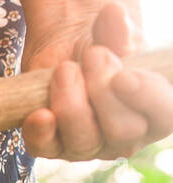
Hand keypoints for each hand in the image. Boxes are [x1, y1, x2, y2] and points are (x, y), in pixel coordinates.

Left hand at [22, 1, 172, 160]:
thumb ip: (120, 33)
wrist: (68, 48)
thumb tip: (113, 16)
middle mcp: (127, 135)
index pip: (163, 115)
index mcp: (156, 109)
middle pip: (122, 132)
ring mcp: (90, 144)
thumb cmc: (105, 44)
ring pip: (84, 142)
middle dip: (103, 92)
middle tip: (93, 55)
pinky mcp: (55, 145)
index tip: (122, 76)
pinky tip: (40, 115)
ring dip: (72, 105)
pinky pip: (47, 148)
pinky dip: (42, 133)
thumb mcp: (118, 35)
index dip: (146, 98)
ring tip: (65, 70)